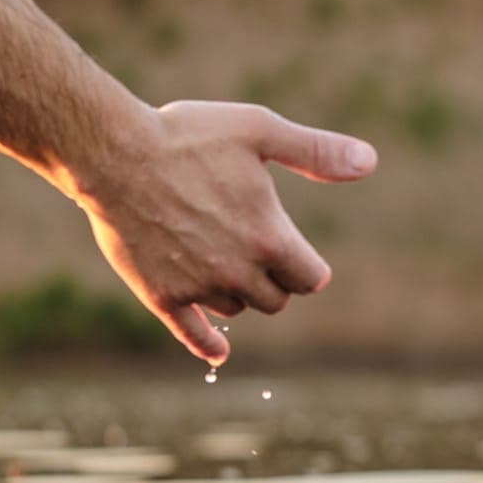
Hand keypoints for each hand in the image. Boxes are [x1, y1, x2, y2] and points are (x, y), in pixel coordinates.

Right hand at [73, 101, 376, 363]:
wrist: (113, 154)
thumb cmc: (189, 135)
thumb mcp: (260, 131)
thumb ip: (316, 152)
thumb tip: (369, 162)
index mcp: (270, 238)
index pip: (310, 279)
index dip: (304, 266)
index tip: (294, 253)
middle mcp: (238, 271)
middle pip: (276, 300)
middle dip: (274, 280)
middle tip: (257, 252)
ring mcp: (199, 287)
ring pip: (236, 308)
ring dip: (237, 292)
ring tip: (220, 257)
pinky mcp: (162, 295)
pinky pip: (193, 334)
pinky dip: (208, 345)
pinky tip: (220, 351)